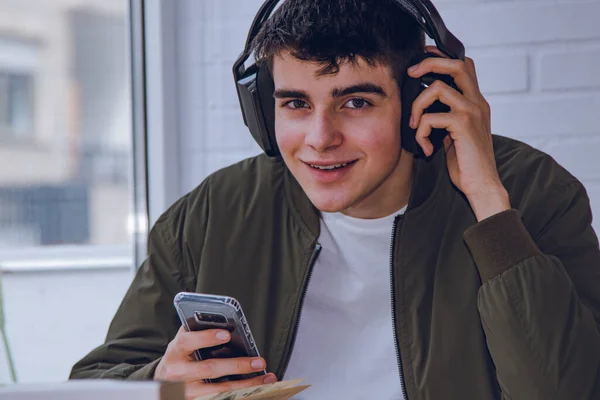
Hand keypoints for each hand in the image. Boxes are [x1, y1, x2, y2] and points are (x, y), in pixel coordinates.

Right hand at [155, 326, 276, 399]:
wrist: (164, 382)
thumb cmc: (180, 357)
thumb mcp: (183, 342)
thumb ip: (198, 331)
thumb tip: (223, 320)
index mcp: (175, 352)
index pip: (187, 342)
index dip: (206, 338)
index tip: (227, 335)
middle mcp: (178, 374)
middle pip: (210, 369)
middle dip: (237, 365)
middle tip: (259, 362)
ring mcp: (187, 392)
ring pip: (219, 390)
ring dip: (246, 384)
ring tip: (265, 377)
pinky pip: (220, 399)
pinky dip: (240, 395)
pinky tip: (256, 389)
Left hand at [407, 45, 510, 220]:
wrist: (482, 184)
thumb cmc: (466, 162)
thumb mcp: (453, 133)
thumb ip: (445, 115)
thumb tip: (421, 105)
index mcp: (475, 102)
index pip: (464, 65)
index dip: (441, 57)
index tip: (420, 62)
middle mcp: (477, 102)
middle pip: (456, 64)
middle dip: (429, 64)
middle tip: (411, 74)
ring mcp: (472, 112)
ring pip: (437, 88)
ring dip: (417, 105)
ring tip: (414, 125)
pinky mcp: (464, 125)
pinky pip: (431, 117)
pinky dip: (420, 132)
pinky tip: (425, 148)